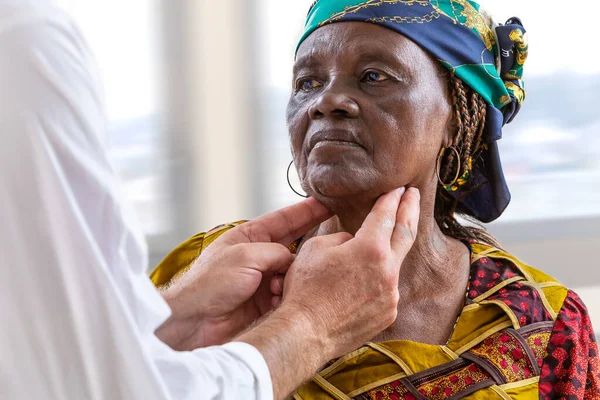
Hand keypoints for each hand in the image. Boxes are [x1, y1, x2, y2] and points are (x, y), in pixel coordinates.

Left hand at [156, 197, 331, 349]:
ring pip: (293, 272)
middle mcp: (257, 257)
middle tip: (335, 236)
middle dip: (311, 242)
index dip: (305, 211)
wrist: (195, 323)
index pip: (283, 220)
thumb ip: (276, 252)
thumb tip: (295, 260)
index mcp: (248, 237)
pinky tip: (280, 300)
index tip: (326, 204)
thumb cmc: (210, 284)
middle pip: (293, 244)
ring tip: (280, 285)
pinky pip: (289, 294)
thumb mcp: (245, 256)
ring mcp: (262, 280)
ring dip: (293, 277)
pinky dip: (288, 296)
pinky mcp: (266, 303)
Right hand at [238, 187, 420, 398]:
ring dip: (391, 249)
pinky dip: (380, 279)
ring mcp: (391, 295)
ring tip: (388, 237)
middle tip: (414, 195)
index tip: (398, 189)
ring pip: (394, 265)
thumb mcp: (316, 248)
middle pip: (406, 233)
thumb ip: (342, 238)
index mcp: (371, 249)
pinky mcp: (387, 313)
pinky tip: (366, 278)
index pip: (386, 215)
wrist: (305, 333)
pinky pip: (387, 289)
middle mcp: (388, 271)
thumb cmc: (305, 290)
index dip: (392, 199)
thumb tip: (352, 241)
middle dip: (411, 210)